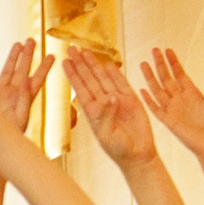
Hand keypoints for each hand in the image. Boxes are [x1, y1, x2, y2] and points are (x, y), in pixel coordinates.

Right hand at [0, 40, 53, 136]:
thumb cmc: (7, 137)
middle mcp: (12, 95)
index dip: (44, 68)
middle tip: (32, 40)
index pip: (36, 80)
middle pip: (22, 71)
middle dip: (27, 56)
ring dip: (11, 58)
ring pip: (6, 72)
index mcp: (22, 99)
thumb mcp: (19, 117)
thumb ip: (22, 99)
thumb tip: (25, 82)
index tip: (53, 56)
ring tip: (16, 44)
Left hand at [62, 49, 156, 167]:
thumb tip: (112, 97)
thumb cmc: (119, 150)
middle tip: (71, 49)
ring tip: (85, 51)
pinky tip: (108, 63)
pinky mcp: (132, 101)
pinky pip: (122, 84)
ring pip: (103, 78)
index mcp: (93, 112)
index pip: (80, 89)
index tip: (65, 61)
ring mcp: (117, 101)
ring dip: (94, 65)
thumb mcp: (107, 135)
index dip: (73, 75)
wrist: (138, 156)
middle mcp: (103, 103)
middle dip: (80, 64)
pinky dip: (116, 74)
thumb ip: (107, 115)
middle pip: (89, 79)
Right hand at [136, 48, 203, 156]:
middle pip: (167, 78)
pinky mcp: (169, 121)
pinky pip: (156, 109)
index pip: (179, 74)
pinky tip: (142, 90)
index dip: (173, 62)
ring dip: (151, 78)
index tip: (167, 50)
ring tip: (144, 64)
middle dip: (160, 64)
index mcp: (192, 94)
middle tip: (154, 50)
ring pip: (158, 90)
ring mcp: (173, 109)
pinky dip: (149, 100)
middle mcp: (180, 99)